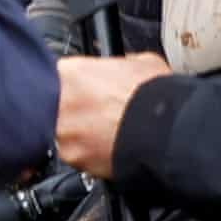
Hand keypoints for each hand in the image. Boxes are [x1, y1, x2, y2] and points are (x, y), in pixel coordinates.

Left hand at [55, 53, 169, 175]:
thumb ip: (116, 65)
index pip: (55, 77)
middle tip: (93, 113)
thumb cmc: (156, 95)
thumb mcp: (140, 63)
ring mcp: (62, 131)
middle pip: (54, 106)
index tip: (80, 92)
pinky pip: (76, 155)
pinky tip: (109, 147)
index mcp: (71, 72)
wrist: (166, 129)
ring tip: (105, 132)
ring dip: (79, 134)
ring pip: (63, 133)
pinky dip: (89, 154)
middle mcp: (59, 101)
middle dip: (72, 110)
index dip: (70, 86)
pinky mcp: (72, 156)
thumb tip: (119, 68)